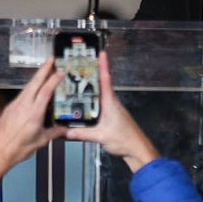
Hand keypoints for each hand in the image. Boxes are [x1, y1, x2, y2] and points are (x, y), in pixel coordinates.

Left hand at [0, 56, 67, 178]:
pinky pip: (21, 94)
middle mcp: (23, 106)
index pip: (46, 91)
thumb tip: (64, 130)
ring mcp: (15, 105)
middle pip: (35, 82)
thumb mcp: (41, 141)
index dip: (53, 79)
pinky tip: (32, 90)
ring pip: (27, 87)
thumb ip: (54, 133)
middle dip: (43, 69)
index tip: (59, 72)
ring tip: (43, 72)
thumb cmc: (16, 148)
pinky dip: (29, 88)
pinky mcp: (9, 108)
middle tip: (50, 60)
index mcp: (34, 113)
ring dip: (36, 78)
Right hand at [64, 52, 158, 171]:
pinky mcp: (111, 114)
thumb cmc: (124, 139)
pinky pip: (100, 102)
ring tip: (78, 79)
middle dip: (93, 72)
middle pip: (102, 82)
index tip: (101, 53)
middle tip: (82, 63)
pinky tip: (83, 102)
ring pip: (100, 92)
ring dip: (91, 85)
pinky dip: (92, 98)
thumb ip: (82, 133)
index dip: (103, 65)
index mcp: (110, 101)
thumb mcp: (100, 136)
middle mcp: (111, 102)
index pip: (106, 79)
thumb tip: (66, 132)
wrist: (136, 148)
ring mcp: (112, 107)